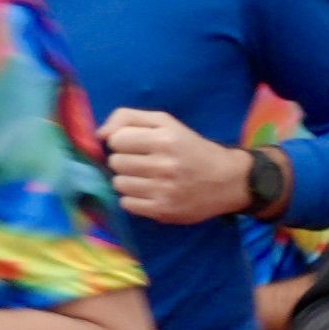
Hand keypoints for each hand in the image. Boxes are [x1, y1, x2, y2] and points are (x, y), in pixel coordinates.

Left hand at [98, 104, 253, 226]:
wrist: (229, 181)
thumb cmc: (191, 148)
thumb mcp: (165, 122)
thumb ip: (128, 118)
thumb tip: (99, 135)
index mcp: (165, 139)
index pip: (116, 140)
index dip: (123, 142)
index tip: (137, 146)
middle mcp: (165, 165)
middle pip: (116, 163)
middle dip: (125, 161)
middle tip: (144, 164)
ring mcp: (164, 190)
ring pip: (119, 184)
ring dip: (128, 181)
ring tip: (146, 179)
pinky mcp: (164, 211)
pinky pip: (127, 204)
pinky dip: (134, 199)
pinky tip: (149, 193)